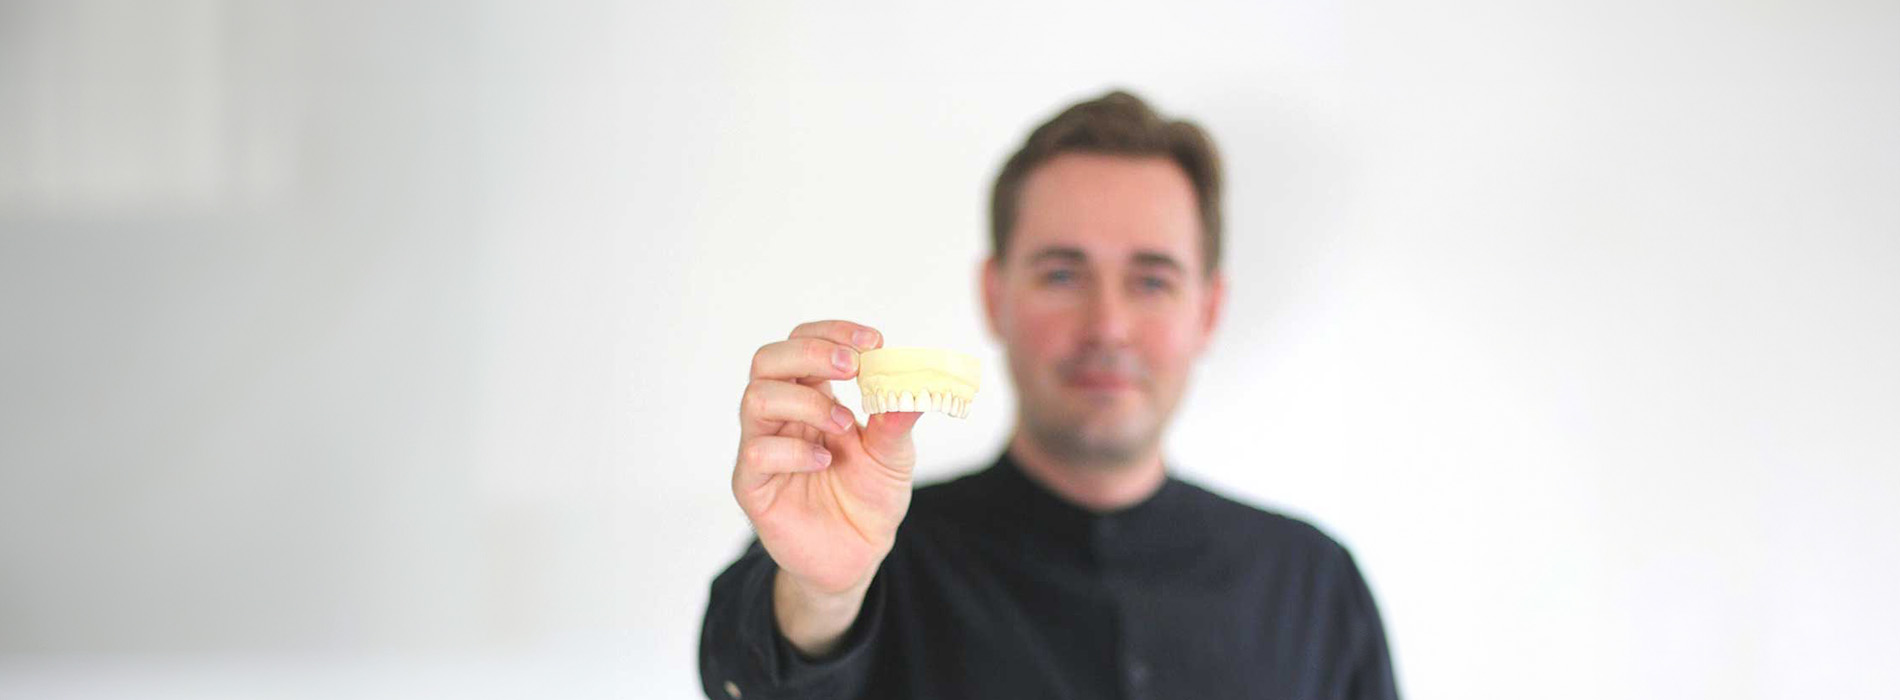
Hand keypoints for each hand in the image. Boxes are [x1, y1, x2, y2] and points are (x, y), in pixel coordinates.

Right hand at [733, 320, 923, 597]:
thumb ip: (896, 420)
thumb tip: (913, 384)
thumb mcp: (893, 456)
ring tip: (845, 425)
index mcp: (812, 398)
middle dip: (810, 353)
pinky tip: (824, 462)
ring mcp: (762, 448)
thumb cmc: (869, 497)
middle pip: (768, 360)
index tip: (874, 341)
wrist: (858, 555)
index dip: (833, 333)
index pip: (804, 344)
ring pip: (756, 399)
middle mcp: (781, 417)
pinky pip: (757, 452)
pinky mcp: (753, 485)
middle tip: (852, 366)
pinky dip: (795, 451)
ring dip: (807, 402)